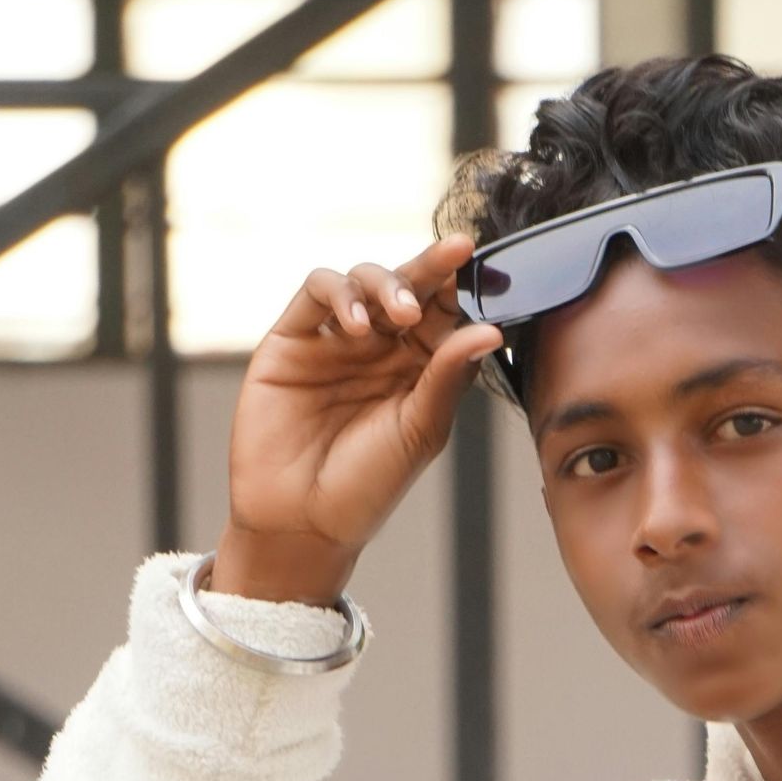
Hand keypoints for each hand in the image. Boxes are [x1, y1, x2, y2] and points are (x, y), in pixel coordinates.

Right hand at [210, 232, 505, 603]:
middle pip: (406, 286)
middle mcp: (379, 348)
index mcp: (419, 368)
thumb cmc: (366, 486)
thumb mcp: (420, 430)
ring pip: (362, 280)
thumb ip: (448, 377)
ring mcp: (334, 340)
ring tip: (399, 313)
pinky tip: (355, 324)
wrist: (300, 521)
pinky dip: (339, 293)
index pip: (443, 312)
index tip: (478, 262)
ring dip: (385, 282)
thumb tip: (489, 330)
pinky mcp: (292, 340)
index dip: (459, 284)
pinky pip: (315, 293)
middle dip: (429, 267)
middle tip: (450, 258)